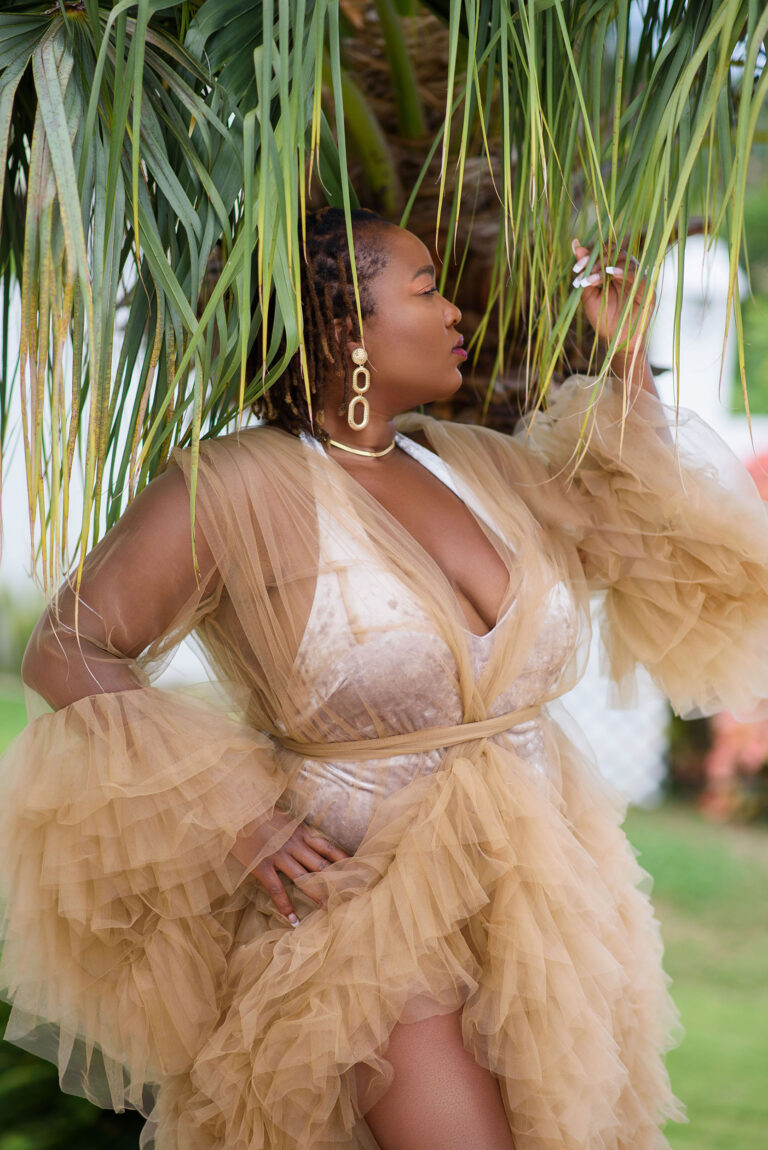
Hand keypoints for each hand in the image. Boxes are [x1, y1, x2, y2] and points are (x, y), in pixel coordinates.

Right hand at [232, 809, 349, 925]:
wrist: (238, 808)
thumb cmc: (259, 812)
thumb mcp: (285, 818)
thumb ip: (297, 831)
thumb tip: (309, 841)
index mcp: (302, 832)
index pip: (329, 848)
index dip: (344, 861)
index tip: (359, 871)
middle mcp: (295, 845)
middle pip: (322, 866)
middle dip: (337, 882)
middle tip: (351, 897)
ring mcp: (279, 856)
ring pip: (304, 879)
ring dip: (318, 895)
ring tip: (329, 911)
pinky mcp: (263, 865)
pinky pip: (277, 889)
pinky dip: (285, 906)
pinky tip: (293, 920)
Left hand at [571, 239, 655, 355]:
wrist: (616, 341)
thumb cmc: (603, 319)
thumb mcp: (588, 295)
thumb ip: (584, 272)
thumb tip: (575, 244)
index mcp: (612, 271)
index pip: (604, 252)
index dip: (591, 254)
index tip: (576, 267)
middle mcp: (626, 271)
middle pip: (614, 252)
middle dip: (596, 259)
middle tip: (582, 270)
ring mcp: (637, 278)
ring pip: (624, 259)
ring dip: (605, 265)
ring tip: (591, 278)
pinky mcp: (647, 287)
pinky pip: (636, 273)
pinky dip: (622, 271)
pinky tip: (609, 274)